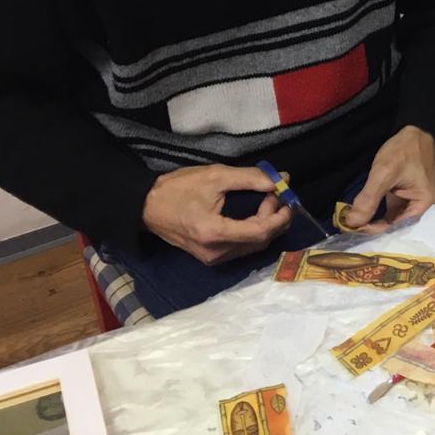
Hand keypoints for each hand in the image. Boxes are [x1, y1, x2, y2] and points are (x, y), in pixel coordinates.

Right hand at [142, 165, 290, 265]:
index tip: (287, 197)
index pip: (260, 232)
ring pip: (253, 246)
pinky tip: (255, 214)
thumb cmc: (178, 188)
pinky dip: (254, 231)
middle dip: (276, 219)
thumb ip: (251, 178)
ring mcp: (212, 258)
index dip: (280, 216)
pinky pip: (242, 247)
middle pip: (260, 241)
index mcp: (214, 233)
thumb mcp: (216, 176)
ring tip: (267, 200)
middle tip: (278, 195)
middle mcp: (215, 252)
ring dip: (266, 224)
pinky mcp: (211, 258)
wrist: (147, 206)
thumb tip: (281, 179)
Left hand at [343, 125, 434, 233]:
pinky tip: (360, 219)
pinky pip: (389, 215)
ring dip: (371, 225)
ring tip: (350, 227)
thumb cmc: (405, 151)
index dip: (375, 233)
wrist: (416, 133)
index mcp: (425, 208)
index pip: (399, 230)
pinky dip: (375, 217)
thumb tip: (351, 223)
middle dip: (372, 232)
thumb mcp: (384, 173)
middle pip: (396, 231)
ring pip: (390, 224)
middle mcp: (422, 213)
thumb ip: (369, 199)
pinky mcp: (403, 202)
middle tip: (347, 232)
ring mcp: (412, 207)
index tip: (352, 231)